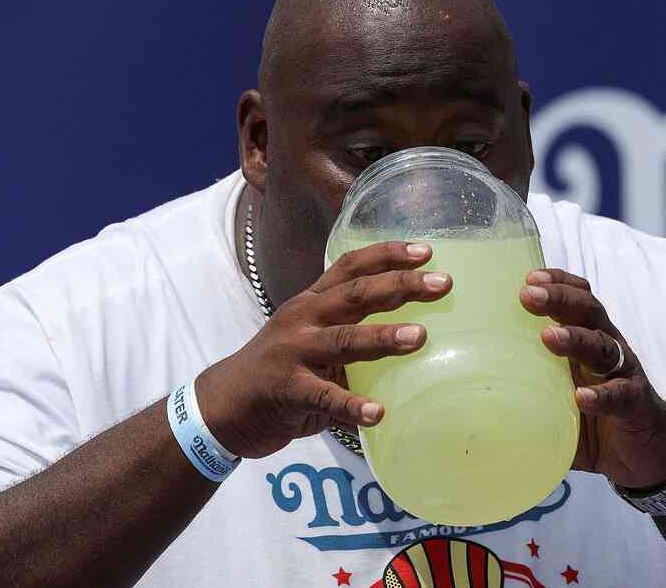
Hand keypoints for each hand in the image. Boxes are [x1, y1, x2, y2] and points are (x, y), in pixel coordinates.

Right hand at [195, 241, 451, 458]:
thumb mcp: (309, 338)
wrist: (223, 405)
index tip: (426, 252)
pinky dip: (352, 406)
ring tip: (419, 337)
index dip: (387, 254)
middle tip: (441, 284)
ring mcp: (293, 354)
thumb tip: (415, 332)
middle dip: (399, 286)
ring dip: (382, 338)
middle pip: (355, 294)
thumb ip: (348, 330)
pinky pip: (324, 398)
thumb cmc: (280, 371)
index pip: (351, 267)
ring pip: (342, 340)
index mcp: (311, 303)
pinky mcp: (287, 391)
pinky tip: (378, 413)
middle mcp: (303, 320)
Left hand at [519, 269, 665, 488]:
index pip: (577, 299)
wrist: (646, 455)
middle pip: (588, 311)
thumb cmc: (594, 420)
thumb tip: (466, 403)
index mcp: (588, 340)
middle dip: (559, 299)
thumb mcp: (557, 399)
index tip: (527, 278)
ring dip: (576, 339)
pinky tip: (583, 398)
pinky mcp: (636, 405)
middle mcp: (608, 349)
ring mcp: (624, 374)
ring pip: (604, 346)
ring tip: (549, 337)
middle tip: (528, 296)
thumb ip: (523, 392)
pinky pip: (619, 396)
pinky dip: (601, 396)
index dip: (557, 283)